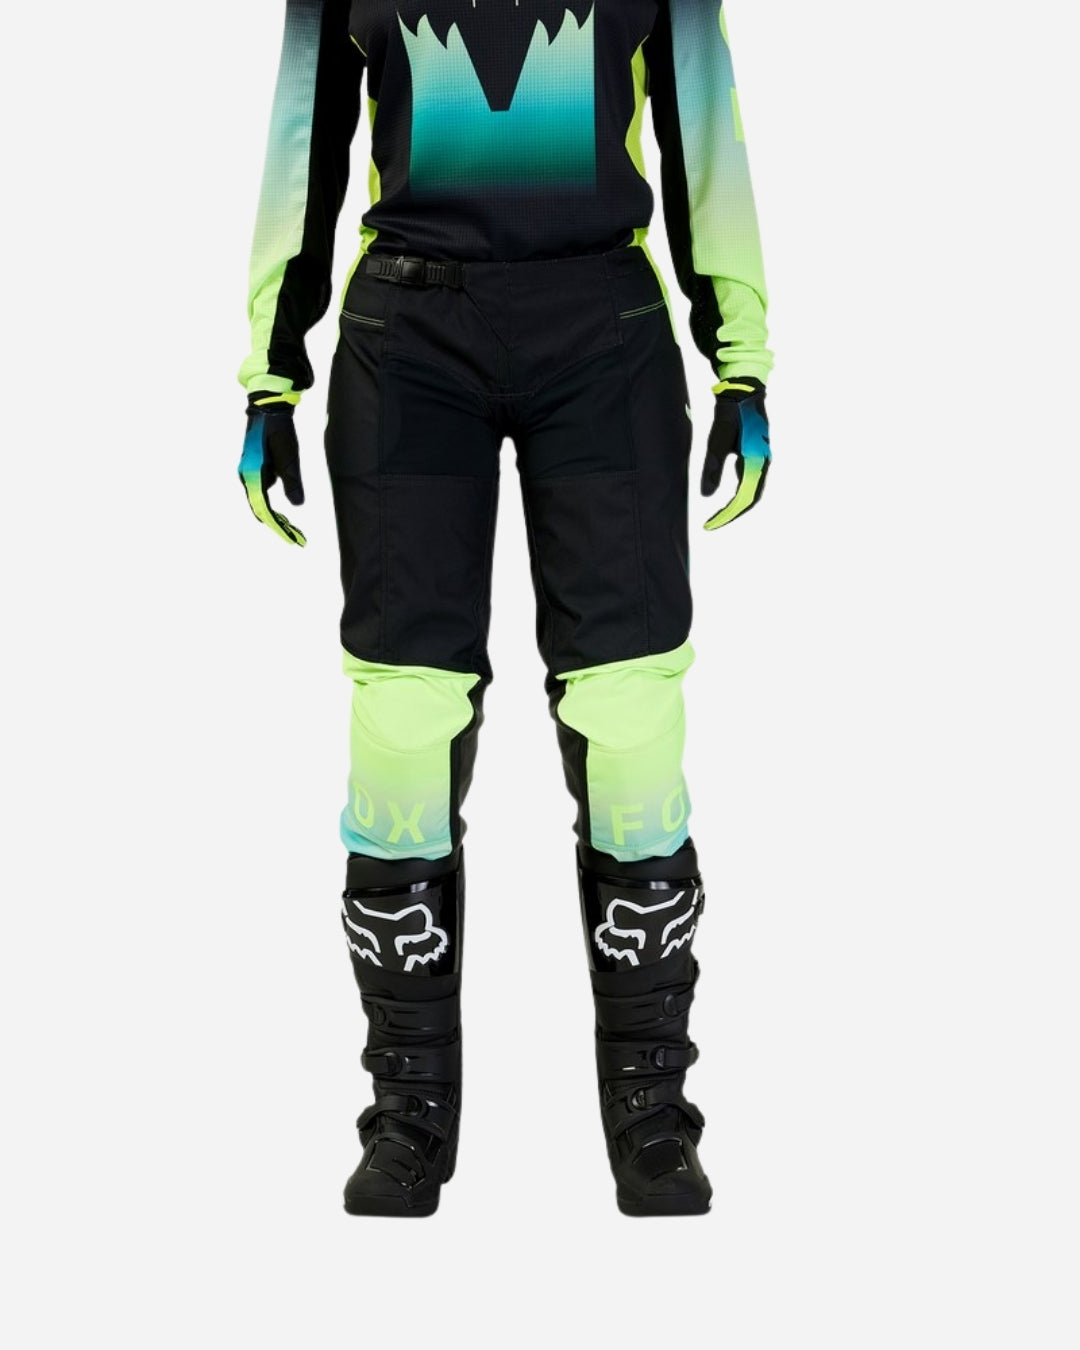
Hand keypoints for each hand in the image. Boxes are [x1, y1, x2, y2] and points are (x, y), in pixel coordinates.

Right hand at [238, 393, 306, 545]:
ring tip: (293, 528)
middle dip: (277, 524)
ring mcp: (250, 471)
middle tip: (295, 537)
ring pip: (262, 499)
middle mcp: (247, 476)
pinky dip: (274, 500)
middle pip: (260, 507)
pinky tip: (286, 501)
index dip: (277, 525)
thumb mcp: (289, 457)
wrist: (268, 408)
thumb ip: (292, 481)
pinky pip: (264, 489)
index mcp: (252, 475)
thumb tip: (297, 505)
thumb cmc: (278, 431)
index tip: (290, 538)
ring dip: (276, 514)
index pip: (263, 508)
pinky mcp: (256, 467)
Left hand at [701, 378, 770, 530]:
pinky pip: (750, 481)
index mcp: (756, 461)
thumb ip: (713, 468)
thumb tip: (706, 496)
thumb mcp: (717, 441)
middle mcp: (763, 463)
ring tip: (719, 515)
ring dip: (736, 505)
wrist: (744, 389)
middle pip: (750, 499)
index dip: (727, 515)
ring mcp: (762, 459)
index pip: (743, 499)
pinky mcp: (757, 454)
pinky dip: (739, 493)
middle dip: (732, 514)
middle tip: (713, 524)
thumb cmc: (731, 413)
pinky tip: (726, 495)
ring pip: (752, 491)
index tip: (711, 525)